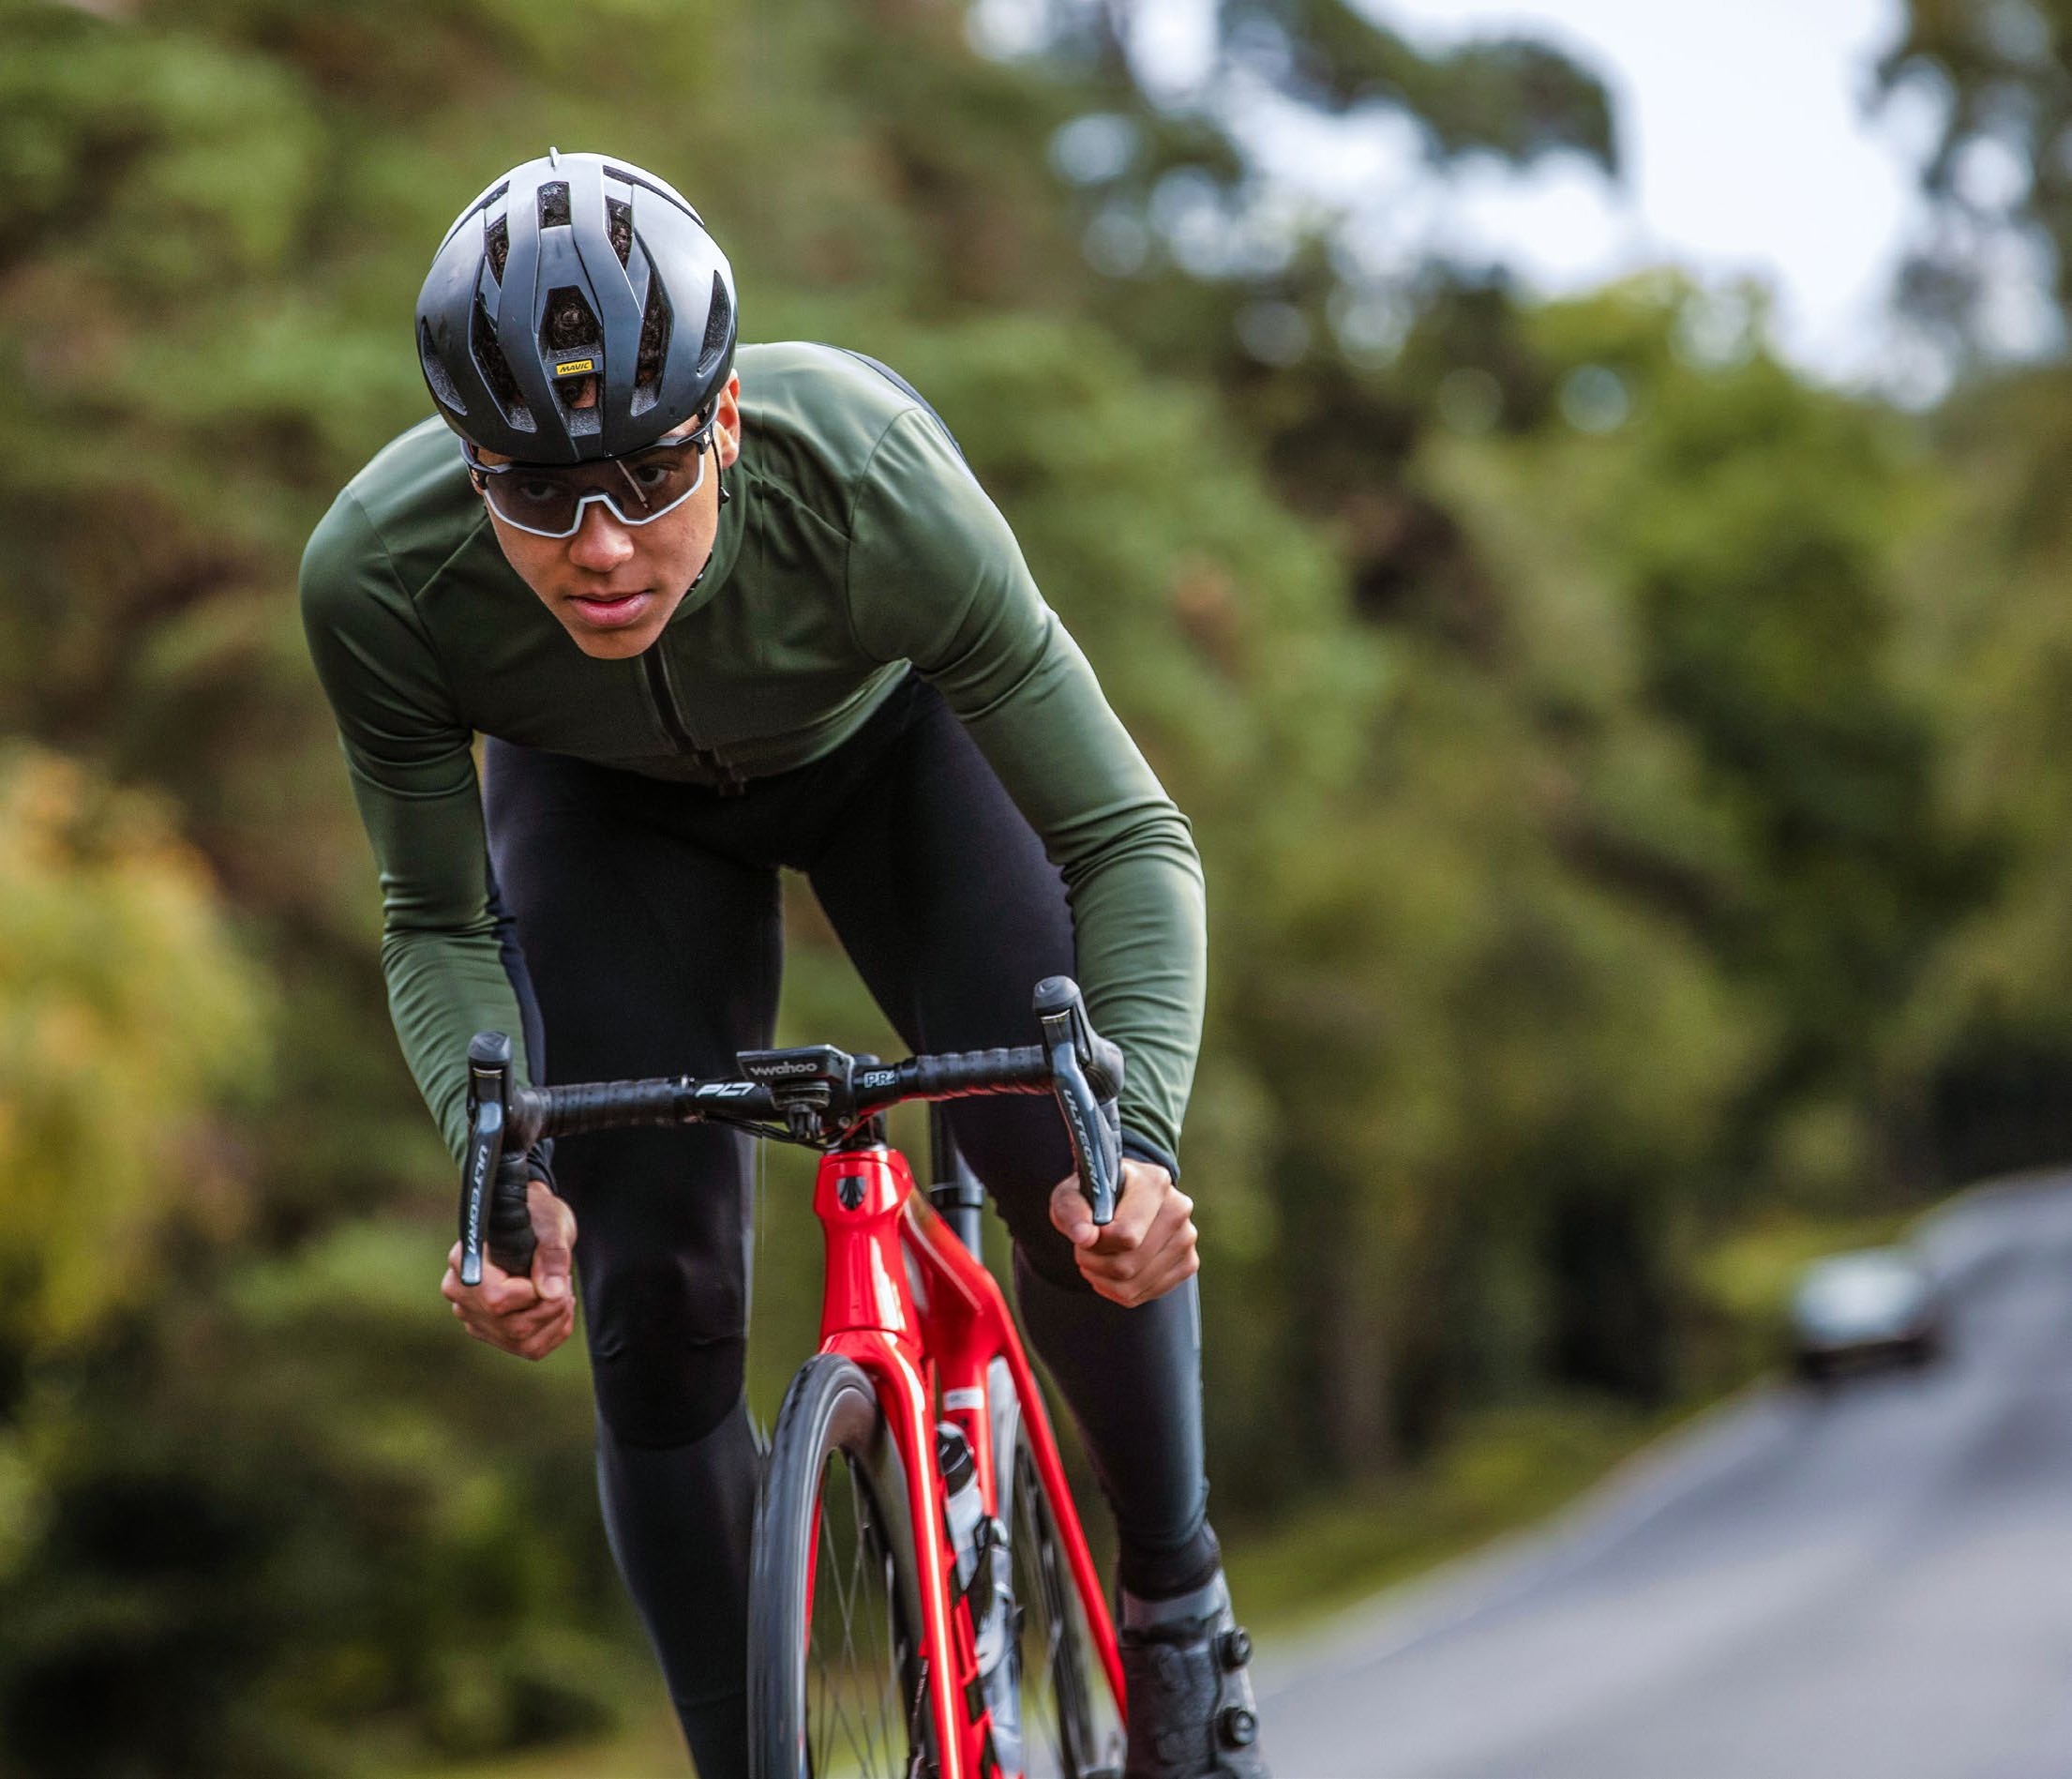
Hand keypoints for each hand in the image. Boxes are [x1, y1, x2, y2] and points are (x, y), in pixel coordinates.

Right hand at [441, 1178, 578, 1360]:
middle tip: (564, 1281)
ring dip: (556, 1319)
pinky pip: (530, 1348)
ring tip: (562, 1290)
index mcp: (464, 1260)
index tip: (548, 1274)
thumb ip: (552, 1255)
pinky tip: (558, 1306)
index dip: (533, 1293)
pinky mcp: (491, 1332)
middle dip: (551, 1307)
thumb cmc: (539, 1217)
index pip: (497, 1300)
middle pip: (513, 1327)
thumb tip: (552, 1292)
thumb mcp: (551, 1225)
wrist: (535, 1225)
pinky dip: (554, 1330)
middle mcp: (460, 1293)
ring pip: (523, 1342)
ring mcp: (473, 1316)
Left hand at [1049, 1158, 1198, 1307]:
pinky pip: (1143, 1295)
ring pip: (1134, 1284)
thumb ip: (1072, 1211)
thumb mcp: (1070, 1195)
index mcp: (1154, 1182)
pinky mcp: (1188, 1263)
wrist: (1118, 1202)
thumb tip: (1085, 1237)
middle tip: (1084, 1250)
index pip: (1126, 1235)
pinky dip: (1117, 1290)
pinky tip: (1111, 1271)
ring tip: (1095, 1259)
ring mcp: (1186, 1237)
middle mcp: (1178, 1208)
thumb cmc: (1093, 1197)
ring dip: (1103, 1279)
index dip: (1096, 1244)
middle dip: (1095, 1263)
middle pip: (1129, 1264)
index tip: (1086, 1235)